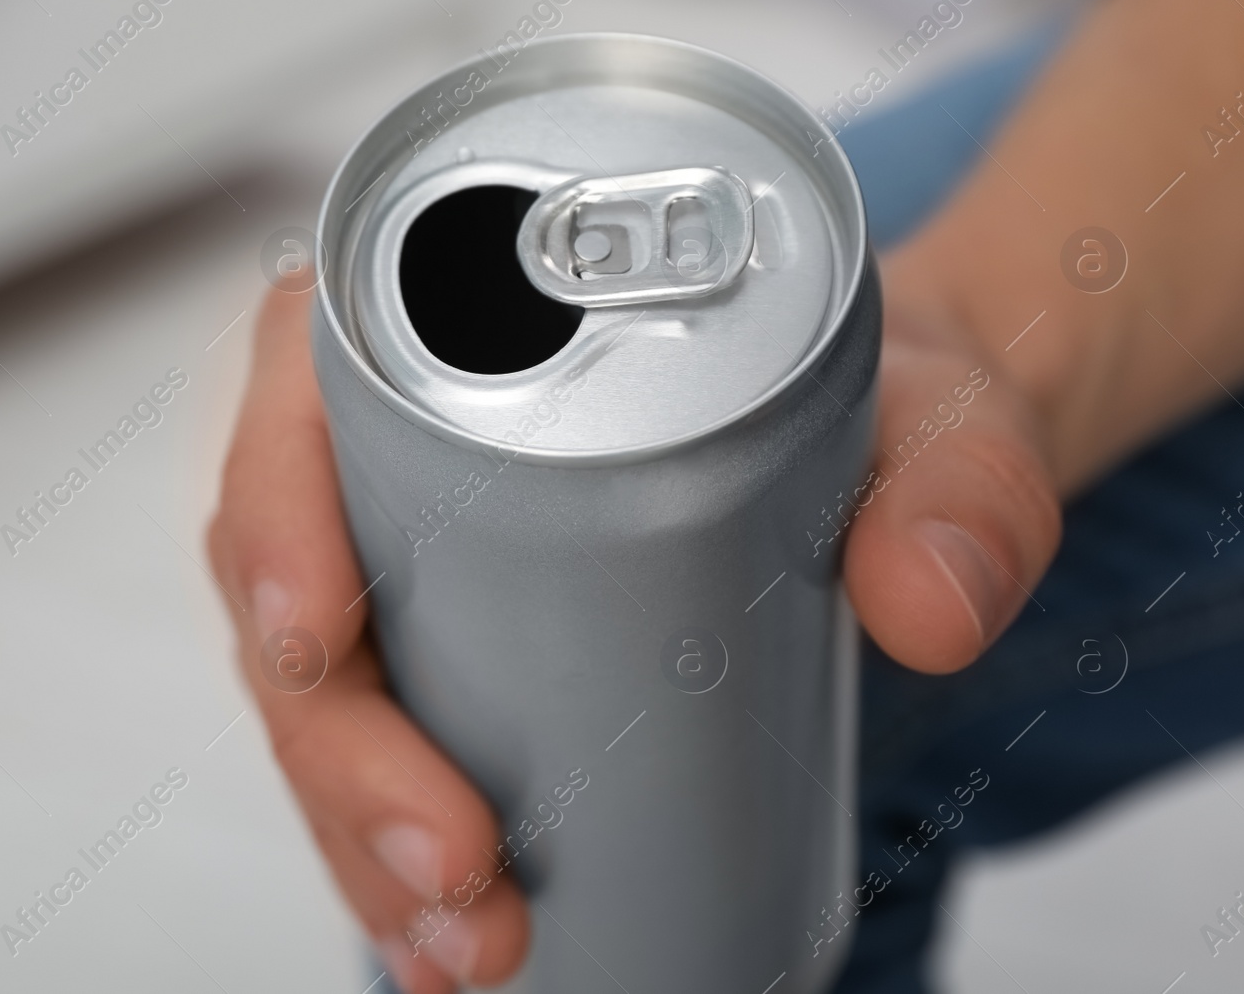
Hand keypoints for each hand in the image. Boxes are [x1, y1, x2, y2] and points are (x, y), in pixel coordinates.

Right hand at [208, 264, 1061, 991]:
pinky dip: (390, 845)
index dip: (276, 514)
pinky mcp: (457, 636)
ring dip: (358, 829)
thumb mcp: (944, 411)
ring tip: (464, 942)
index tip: (320, 644)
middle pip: (294, 578)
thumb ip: (967, 477)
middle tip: (454, 869)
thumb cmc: (875, 394)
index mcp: (478, 312)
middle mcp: (419, 430)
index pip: (310, 385)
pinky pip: (380, 738)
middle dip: (342, 749)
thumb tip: (929, 603)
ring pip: (323, 688)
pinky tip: (445, 936)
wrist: (898, 454)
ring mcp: (425, 546)